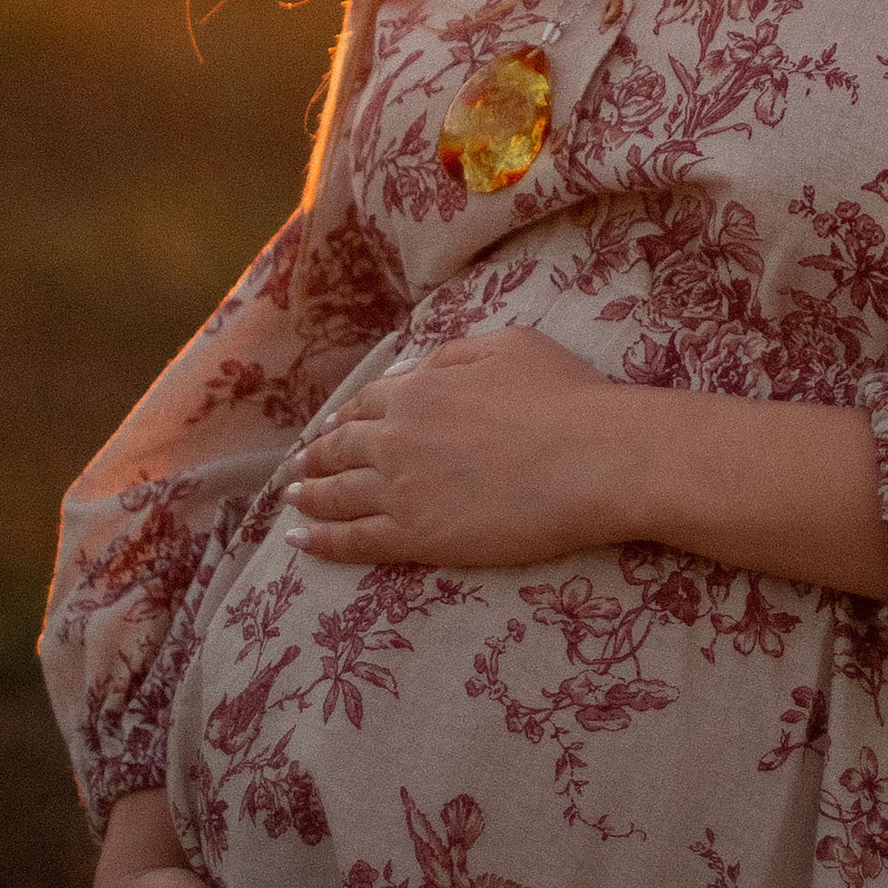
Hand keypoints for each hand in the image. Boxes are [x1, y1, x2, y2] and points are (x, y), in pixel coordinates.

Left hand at [287, 324, 630, 570]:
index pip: (366, 404)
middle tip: (298, 468)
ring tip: (292, 500)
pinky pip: (354, 541)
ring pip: (338, 495)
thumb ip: (452, 354)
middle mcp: (396, 438)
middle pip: (340, 449)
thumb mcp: (509, 345)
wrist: (594, 459)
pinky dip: (322, 541)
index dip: (344, 418)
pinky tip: (300, 542)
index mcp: (419, 389)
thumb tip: (413, 368)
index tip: (330, 429)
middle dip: (315, 458)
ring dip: (309, 496)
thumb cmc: (566, 397)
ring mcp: (401, 490)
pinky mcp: (416, 537)